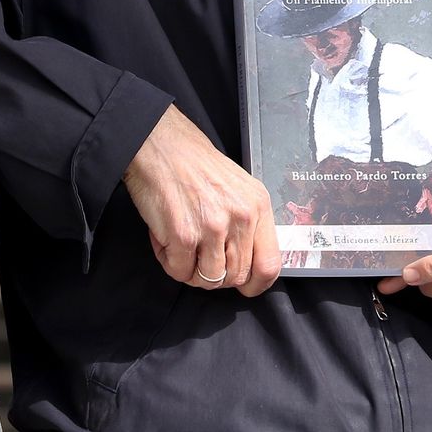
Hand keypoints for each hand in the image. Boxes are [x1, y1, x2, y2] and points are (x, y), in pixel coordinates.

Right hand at [122, 105, 280, 296]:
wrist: (161, 146)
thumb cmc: (197, 166)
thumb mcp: (239, 188)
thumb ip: (248, 224)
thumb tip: (250, 263)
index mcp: (258, 206)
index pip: (270, 265)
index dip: (256, 284)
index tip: (244, 286)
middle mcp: (240, 218)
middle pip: (235, 277)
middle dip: (215, 275)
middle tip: (199, 256)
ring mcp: (212, 227)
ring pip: (208, 280)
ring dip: (191, 271)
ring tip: (183, 246)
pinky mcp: (183, 234)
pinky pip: (178, 272)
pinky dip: (169, 261)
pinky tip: (166, 238)